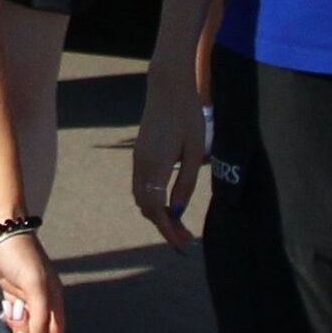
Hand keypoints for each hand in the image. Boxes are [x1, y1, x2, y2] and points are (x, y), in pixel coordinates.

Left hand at [0, 232, 64, 332]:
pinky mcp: (10, 286)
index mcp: (54, 297)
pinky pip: (12, 310)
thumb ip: (40, 317)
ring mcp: (25, 292)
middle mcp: (43, 297)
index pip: (56, 332)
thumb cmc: (18, 253)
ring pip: (25, 321)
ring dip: (16, 323)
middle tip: (14, 322)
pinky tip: (3, 310)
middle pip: (39, 329)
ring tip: (8, 311)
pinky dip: (8, 315)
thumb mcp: (33, 285)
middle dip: (27, 332)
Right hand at [133, 70, 206, 248]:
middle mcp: (141, 164)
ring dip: (157, 213)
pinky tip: (169, 203)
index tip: (183, 245)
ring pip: (140, 196)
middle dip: (164, 226)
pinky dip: (152, 200)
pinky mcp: (139, 153)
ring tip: (180, 223)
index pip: (156, 208)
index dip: (168, 230)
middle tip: (186, 238)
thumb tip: (178, 211)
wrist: (167, 87)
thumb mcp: (194, 152)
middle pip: (145, 206)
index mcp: (155, 164)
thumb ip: (185, 183)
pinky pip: (140, 185)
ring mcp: (137, 158)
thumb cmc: (187, 117)